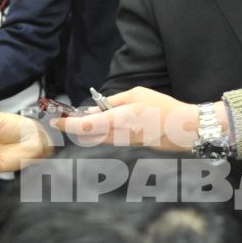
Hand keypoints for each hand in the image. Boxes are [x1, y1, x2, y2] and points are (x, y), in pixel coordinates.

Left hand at [53, 87, 201, 151]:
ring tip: (83, 120)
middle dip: (73, 129)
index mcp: (119, 119)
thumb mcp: (136, 94)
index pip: (84, 126)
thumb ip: (112, 101)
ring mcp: (124, 144)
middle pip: (86, 137)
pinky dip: (99, 135)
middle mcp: (118, 136)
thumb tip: (93, 108)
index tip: (56, 121)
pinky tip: (101, 125)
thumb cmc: (163, 108)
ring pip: (96, 141)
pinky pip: (108, 142)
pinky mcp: (130, 148)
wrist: (184, 130)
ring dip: (86, 132)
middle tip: (65, 120)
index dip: (67, 125)